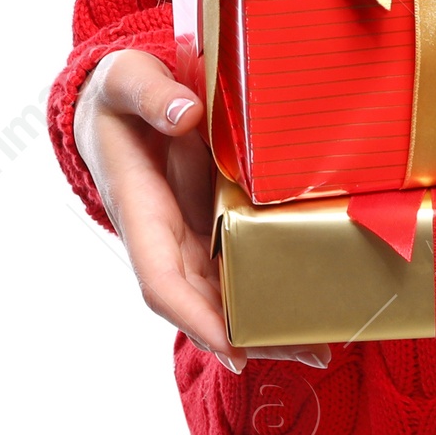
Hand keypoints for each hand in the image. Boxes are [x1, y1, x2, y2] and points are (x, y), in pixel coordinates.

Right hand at [73, 49, 330, 373]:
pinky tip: (305, 300)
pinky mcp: (210, 219)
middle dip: (248, 336)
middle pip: (202, 303)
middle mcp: (164, 234)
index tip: (235, 348)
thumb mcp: (127, 79)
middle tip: (308, 355)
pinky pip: (236, 261)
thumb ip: (152, 95)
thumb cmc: (119, 94)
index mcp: (139, 209)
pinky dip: (266, 285)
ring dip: (263, 322)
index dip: (196, 318)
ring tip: (318, 346)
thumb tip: (185, 116)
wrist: (117, 100)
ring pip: (223, 292)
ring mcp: (188, 231)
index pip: (161, 281)